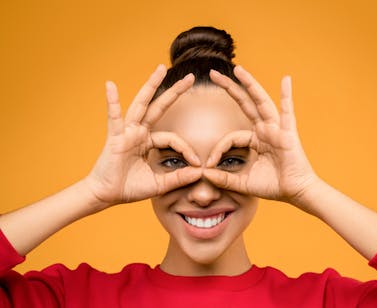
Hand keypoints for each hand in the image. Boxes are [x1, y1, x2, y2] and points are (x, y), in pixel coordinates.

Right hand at [85, 65, 201, 208]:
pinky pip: (114, 117)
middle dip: (174, 92)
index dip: (187, 149)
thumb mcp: (159, 184)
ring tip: (160, 69)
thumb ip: (178, 178)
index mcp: (149, 141)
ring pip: (141, 104)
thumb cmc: (129, 188)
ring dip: (151, 86)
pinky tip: (110, 85)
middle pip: (159, 107)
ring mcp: (127, 132)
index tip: (197, 163)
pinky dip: (112, 102)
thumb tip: (200, 173)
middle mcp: (139, 132)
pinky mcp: (115, 137)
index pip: (173, 138)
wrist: (106, 195)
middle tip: (190, 77)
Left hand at [204, 66, 317, 206]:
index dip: (218, 149)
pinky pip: (287, 111)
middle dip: (230, 88)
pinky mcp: (288, 132)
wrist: (295, 192)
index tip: (209, 165)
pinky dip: (287, 95)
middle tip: (214, 73)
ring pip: (261, 102)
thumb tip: (204, 174)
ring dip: (250, 84)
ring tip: (238, 69)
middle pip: (246, 104)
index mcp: (256, 140)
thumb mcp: (243, 183)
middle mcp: (266, 130)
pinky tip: (286, 79)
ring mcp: (277, 129)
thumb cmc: (273, 186)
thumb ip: (225, 179)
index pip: (232, 137)